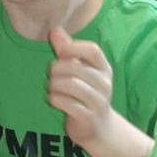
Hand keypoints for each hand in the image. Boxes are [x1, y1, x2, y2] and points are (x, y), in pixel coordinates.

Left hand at [47, 27, 115, 146]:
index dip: (73, 47)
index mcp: (104, 69)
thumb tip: (55, 29)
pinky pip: (66, 103)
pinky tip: (54, 99)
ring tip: (52, 88)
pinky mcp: (89, 118)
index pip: (93, 50)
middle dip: (56, 70)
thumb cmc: (86, 93)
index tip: (60, 51)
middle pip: (75, 68)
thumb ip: (68, 49)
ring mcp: (98, 102)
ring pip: (70, 85)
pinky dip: (55, 99)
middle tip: (52, 75)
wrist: (99, 127)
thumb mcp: (80, 70)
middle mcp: (105, 84)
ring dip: (54, 85)